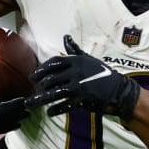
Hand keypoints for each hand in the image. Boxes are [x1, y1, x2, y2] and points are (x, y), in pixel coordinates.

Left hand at [25, 35, 139, 118]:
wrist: (119, 90)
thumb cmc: (102, 73)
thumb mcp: (89, 59)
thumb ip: (75, 50)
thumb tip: (65, 37)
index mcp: (76, 61)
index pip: (53, 63)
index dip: (40, 70)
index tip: (33, 77)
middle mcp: (76, 72)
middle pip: (50, 79)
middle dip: (38, 86)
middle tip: (34, 90)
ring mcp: (79, 86)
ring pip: (54, 93)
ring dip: (39, 99)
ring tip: (29, 104)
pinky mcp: (82, 99)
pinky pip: (64, 105)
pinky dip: (55, 109)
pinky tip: (49, 112)